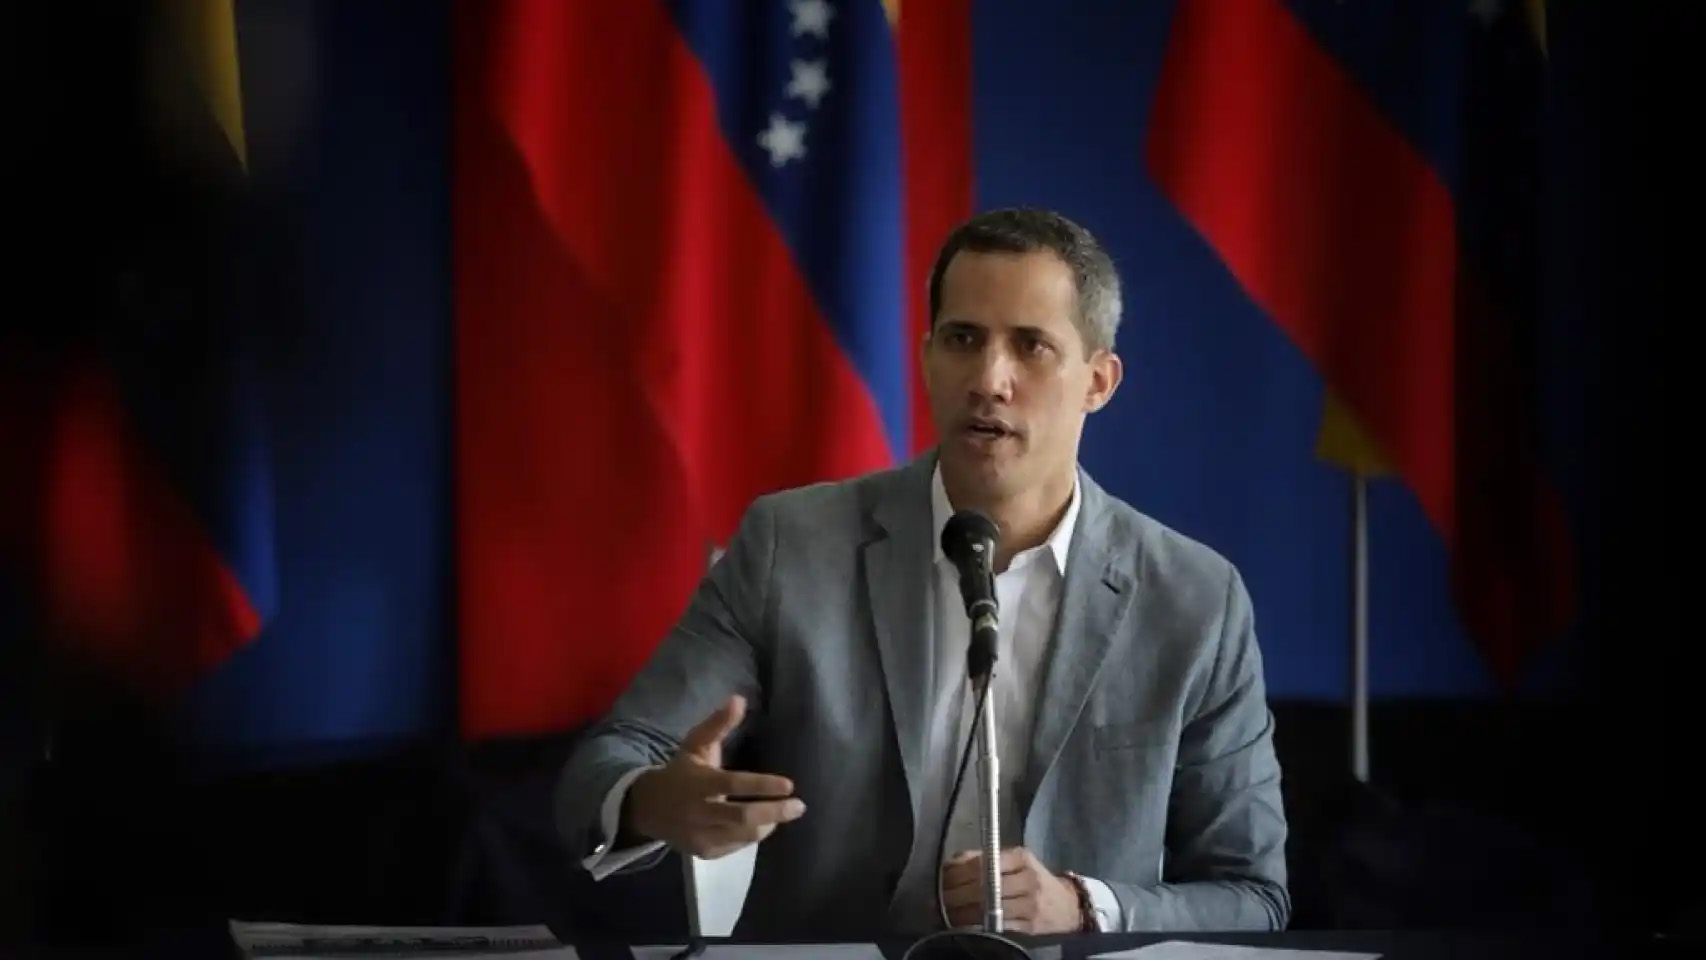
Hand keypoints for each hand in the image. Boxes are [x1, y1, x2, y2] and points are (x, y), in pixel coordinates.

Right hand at [622, 695, 805, 859]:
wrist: (647, 808)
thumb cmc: (680, 772)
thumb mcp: (695, 745)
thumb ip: (718, 724)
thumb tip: (739, 699)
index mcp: (698, 783)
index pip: (734, 784)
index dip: (762, 785)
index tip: (789, 785)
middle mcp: (699, 812)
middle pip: (742, 816)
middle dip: (774, 812)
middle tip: (799, 805)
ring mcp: (700, 835)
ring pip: (742, 835)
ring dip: (768, 824)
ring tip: (784, 813)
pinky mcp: (704, 852)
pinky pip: (735, 846)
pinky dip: (753, 835)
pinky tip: (765, 824)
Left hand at [940, 847, 1084, 933]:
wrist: (1067, 905)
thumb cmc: (1033, 879)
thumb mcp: (1014, 861)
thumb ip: (983, 858)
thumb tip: (950, 864)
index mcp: (1021, 857)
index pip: (983, 863)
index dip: (957, 873)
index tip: (940, 881)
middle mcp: (1027, 879)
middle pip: (983, 886)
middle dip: (955, 895)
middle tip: (936, 900)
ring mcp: (1030, 904)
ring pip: (988, 908)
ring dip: (961, 913)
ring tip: (945, 914)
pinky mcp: (1030, 926)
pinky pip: (997, 926)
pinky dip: (977, 926)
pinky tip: (963, 925)